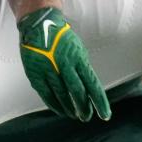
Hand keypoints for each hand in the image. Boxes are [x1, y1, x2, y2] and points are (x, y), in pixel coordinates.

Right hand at [17, 6, 110, 121]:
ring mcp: (49, 70)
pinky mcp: (35, 74)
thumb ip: (83, 68)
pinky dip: (54, 105)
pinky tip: (60, 110)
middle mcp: (64, 65)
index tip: (105, 115)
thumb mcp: (78, 50)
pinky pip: (46, 94)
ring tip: (75, 116)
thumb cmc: (62, 38)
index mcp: (78, 59)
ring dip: (70, 108)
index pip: (93, 85)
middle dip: (84, 108)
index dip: (99, 102)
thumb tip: (89, 87)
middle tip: (87, 117)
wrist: (39, 23)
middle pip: (77, 92)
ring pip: (62, 95)